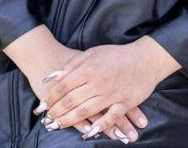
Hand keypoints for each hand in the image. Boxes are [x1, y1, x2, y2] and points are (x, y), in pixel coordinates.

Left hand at [39, 41, 164, 140]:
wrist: (144, 59)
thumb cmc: (116, 55)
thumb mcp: (92, 53)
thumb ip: (72, 65)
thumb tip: (53, 76)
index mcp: (89, 68)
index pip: (64, 85)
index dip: (51, 97)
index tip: (42, 105)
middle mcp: (98, 82)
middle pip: (72, 100)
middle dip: (57, 111)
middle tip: (47, 118)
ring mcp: (111, 94)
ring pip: (86, 111)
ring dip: (70, 120)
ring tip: (58, 125)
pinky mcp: (124, 103)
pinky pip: (110, 118)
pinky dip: (99, 127)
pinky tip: (88, 133)